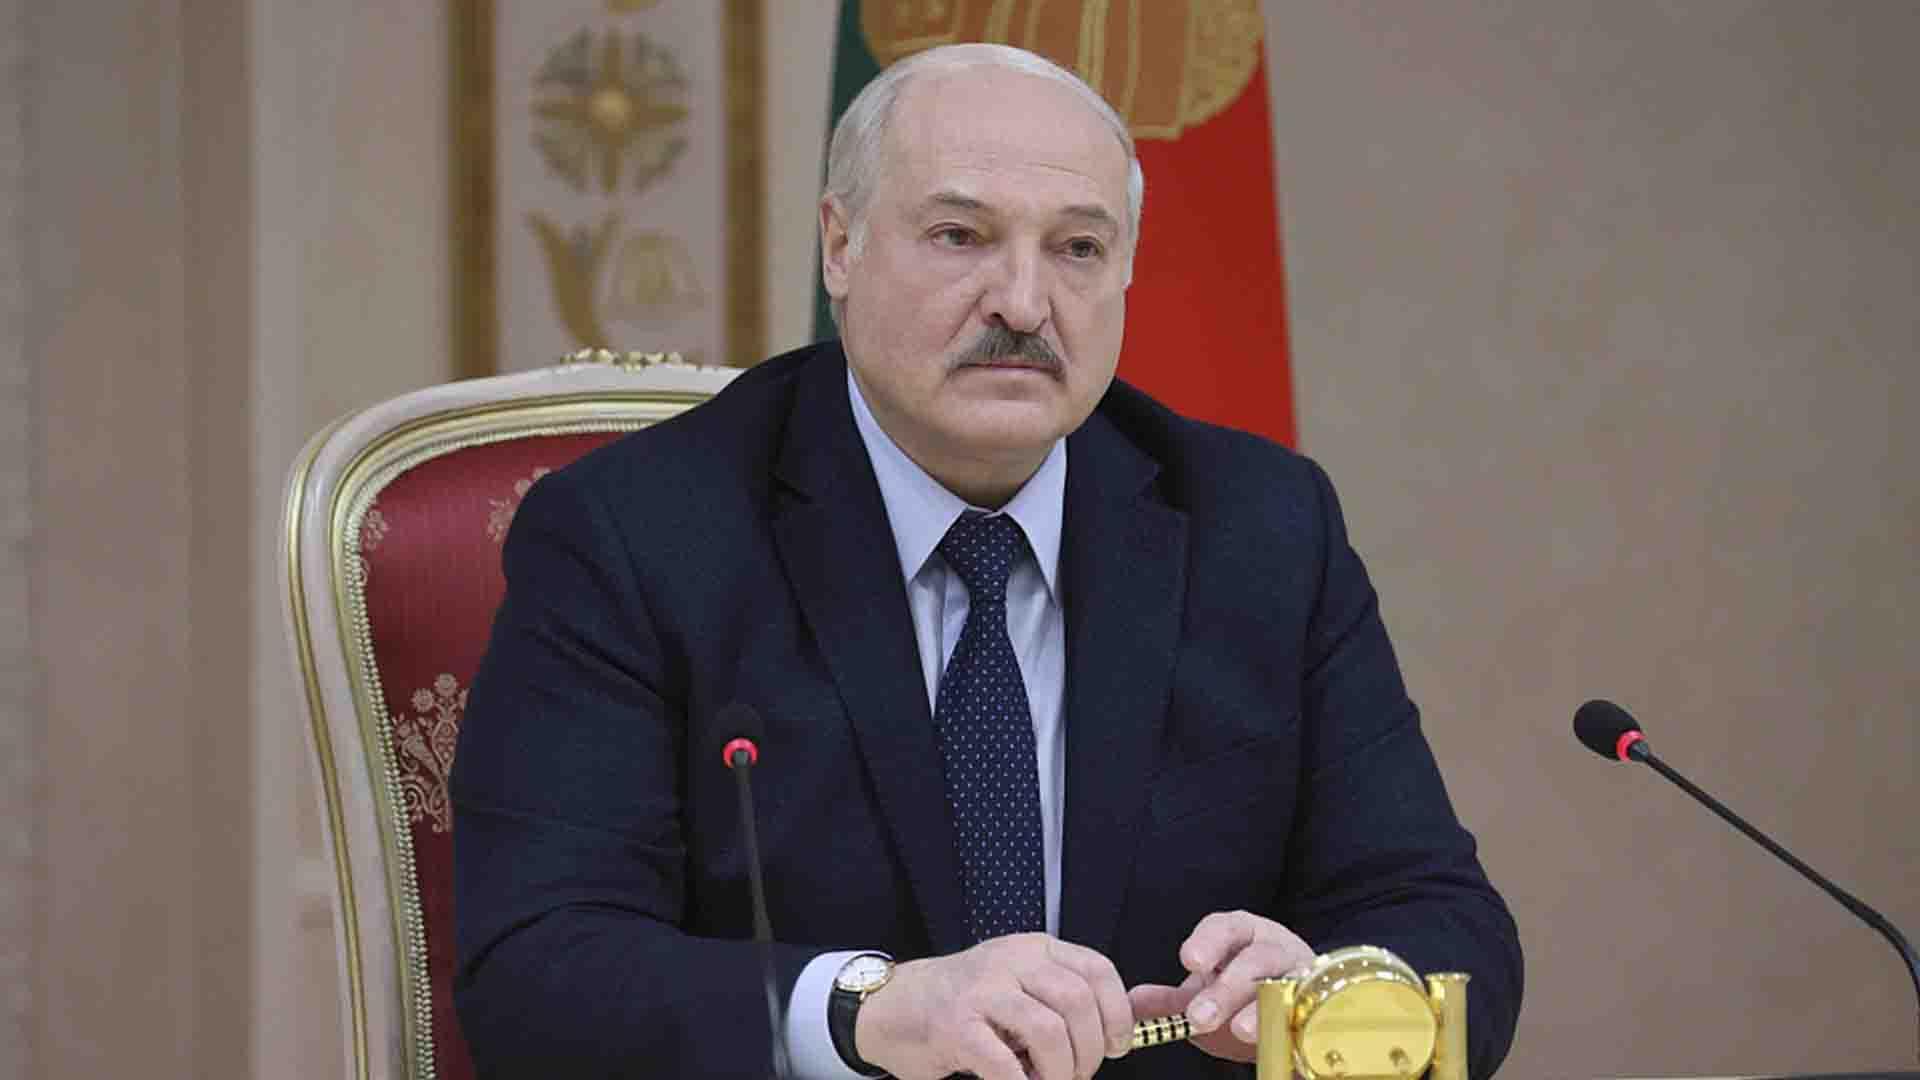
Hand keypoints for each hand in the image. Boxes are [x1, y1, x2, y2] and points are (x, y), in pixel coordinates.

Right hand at [854, 932, 1133, 1079]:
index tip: (1117, 1047)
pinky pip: (1004, 1064)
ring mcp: (981, 990)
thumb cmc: (966, 1004)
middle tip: (1075, 1074)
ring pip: (1049, 1031)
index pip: (1096, 970)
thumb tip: (1141, 1012)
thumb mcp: (1022, 985)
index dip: (1117, 1014)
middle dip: (1088, 1052)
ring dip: (1060, 1072)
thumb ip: (1073, 997)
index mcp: (1034, 949)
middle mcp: (1010, 960)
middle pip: (1078, 1003)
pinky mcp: (955, 1025)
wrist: (893, 1006)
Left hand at [1125, 910, 1314, 1062]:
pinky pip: (1308, 1008)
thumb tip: (1132, 1002)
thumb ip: (1173, 1000)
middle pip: (1253, 958)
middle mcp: (1273, 945)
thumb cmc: (1244, 994)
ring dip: (1259, 1008)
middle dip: (1225, 988)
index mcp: (1240, 933)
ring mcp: (1300, 972)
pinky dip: (1292, 1022)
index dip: (1207, 941)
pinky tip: (1278, 1037)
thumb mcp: (1206, 995)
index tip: (1189, 961)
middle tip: (1199, 1017)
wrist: (1294, 1009)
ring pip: (1284, 982)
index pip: (1224, 927)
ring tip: (1239, 1030)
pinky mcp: (1319, 1001)